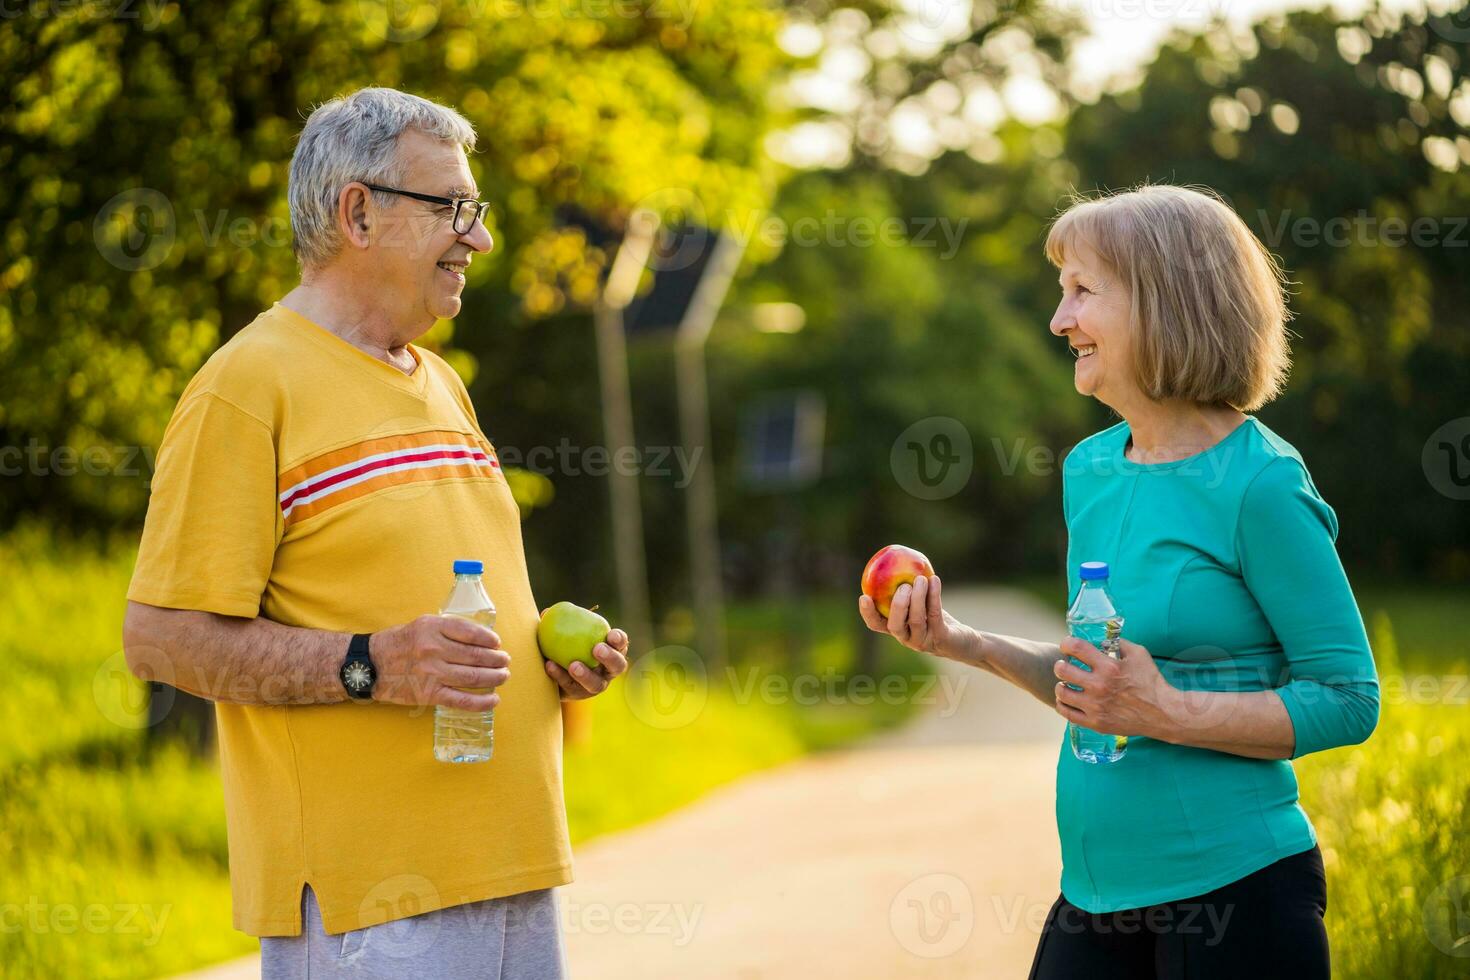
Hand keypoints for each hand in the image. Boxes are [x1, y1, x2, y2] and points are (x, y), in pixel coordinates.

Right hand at [369, 615, 510, 710]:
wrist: (370, 665)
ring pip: (472, 677)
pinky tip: (493, 700)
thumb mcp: (421, 625)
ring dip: (494, 677)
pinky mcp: (429, 694)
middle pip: (476, 655)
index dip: (488, 638)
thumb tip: (479, 638)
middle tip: (505, 661)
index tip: (497, 643)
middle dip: (496, 659)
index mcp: (432, 627)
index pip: (470, 632)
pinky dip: (480, 702)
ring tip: (503, 676)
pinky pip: (461, 700)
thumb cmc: (398, 643)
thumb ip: (447, 629)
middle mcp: (433, 649)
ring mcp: (432, 673)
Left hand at [544, 628, 628, 699]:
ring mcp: (595, 685)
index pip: (621, 644)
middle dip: (611, 658)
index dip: (619, 639)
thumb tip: (547, 612)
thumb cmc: (562, 644)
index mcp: (610, 650)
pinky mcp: (578, 695)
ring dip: (586, 675)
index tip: (611, 634)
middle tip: (597, 649)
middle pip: (618, 666)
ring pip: (596, 684)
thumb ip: (558, 622)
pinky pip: (571, 687)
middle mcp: (607, 670)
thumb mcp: (561, 632)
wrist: (550, 672)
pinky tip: (550, 665)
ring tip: (574, 665)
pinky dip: (560, 676)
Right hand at [857, 575, 972, 659]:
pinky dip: (934, 596)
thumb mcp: (920, 602)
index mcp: (897, 628)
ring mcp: (923, 641)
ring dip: (918, 597)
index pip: (876, 625)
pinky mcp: (940, 638)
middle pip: (894, 626)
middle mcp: (907, 638)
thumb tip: (897, 558)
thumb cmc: (936, 616)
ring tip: (921, 579)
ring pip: (916, 620)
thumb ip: (908, 587)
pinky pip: (934, 615)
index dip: (868, 613)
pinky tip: (934, 580)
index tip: (864, 596)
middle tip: (903, 586)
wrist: (962, 639)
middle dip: (897, 605)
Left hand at [1052, 637, 1176, 737]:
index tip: (1067, 646)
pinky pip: (1067, 713)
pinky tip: (1068, 700)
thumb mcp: (1139, 654)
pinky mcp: (1096, 723)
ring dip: (1061, 685)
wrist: (1162, 713)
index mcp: (1109, 667)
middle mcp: (1099, 686)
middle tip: (1065, 665)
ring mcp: (1096, 706)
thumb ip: (1119, 643)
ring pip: (1061, 692)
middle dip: (1061, 664)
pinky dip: (1063, 704)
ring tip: (1066, 683)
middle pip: (1062, 670)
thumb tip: (1102, 638)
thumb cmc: (1151, 682)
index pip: (1075, 647)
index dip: (1067, 643)